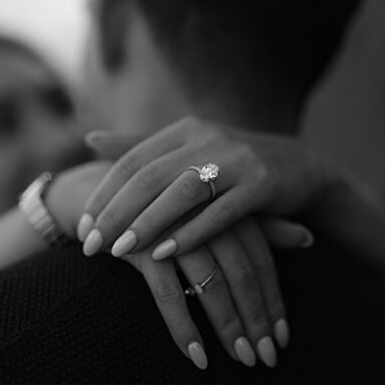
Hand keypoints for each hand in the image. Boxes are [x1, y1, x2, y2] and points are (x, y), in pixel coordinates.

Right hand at [50, 159, 304, 368]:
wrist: (108, 188)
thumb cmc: (175, 204)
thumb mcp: (219, 211)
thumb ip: (264, 226)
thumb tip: (309, 237)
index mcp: (229, 206)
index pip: (261, 260)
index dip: (273, 299)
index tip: (282, 337)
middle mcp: (206, 216)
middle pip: (242, 274)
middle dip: (256, 319)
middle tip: (265, 357)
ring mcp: (174, 230)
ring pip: (211, 286)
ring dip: (228, 327)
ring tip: (240, 358)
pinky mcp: (142, 247)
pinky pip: (168, 294)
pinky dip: (184, 326)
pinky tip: (197, 354)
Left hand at [78, 116, 325, 259]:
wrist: (302, 168)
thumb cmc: (235, 166)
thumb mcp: (191, 151)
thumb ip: (143, 147)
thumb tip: (90, 138)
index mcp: (187, 130)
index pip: (133, 161)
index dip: (104, 194)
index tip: (82, 227)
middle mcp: (209, 138)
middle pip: (151, 176)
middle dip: (116, 213)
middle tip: (91, 246)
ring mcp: (238, 160)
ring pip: (182, 192)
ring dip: (147, 223)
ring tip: (120, 252)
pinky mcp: (263, 183)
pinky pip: (221, 212)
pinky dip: (191, 233)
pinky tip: (165, 254)